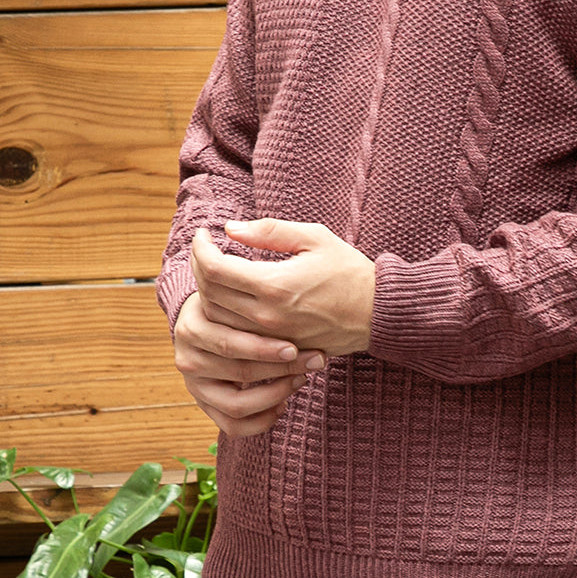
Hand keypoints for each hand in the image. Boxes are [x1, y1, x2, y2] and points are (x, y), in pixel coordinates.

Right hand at [173, 290, 325, 436]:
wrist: (208, 318)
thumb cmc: (232, 301)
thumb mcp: (234, 290)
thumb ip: (252, 290)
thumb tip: (290, 279)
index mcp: (191, 326)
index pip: (230, 344)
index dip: (266, 348)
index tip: (297, 346)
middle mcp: (187, 359)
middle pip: (239, 372)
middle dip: (282, 369)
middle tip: (314, 360)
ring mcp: (194, 387)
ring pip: (237, 405)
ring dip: (276, 394)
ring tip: (300, 378)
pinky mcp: (205, 406)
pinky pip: (232, 427)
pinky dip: (262, 420)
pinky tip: (283, 403)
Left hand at [191, 218, 375, 357]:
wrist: (377, 313)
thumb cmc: (348, 271)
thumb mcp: (314, 238)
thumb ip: (269, 231)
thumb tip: (231, 229)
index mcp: (274, 285)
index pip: (214, 269)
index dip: (200, 249)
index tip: (203, 234)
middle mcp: (266, 316)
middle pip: (208, 295)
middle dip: (199, 268)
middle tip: (206, 249)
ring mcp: (270, 337)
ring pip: (217, 319)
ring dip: (207, 293)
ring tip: (216, 270)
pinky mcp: (276, 349)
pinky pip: (235, 335)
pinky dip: (223, 315)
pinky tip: (231, 296)